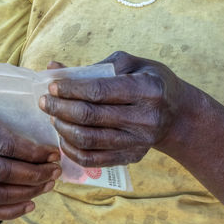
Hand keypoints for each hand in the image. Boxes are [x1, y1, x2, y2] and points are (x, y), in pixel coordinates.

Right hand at [0, 92, 61, 223]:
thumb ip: (14, 112)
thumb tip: (53, 131)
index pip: (5, 143)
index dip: (34, 153)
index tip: (54, 154)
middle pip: (0, 171)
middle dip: (34, 175)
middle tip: (55, 172)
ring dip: (26, 193)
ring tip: (48, 185)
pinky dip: (8, 211)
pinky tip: (30, 204)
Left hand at [39, 51, 194, 167]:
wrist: (179, 115)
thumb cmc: (152, 82)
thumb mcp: (132, 64)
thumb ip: (95, 66)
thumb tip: (54, 66)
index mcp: (147, 89)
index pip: (100, 91)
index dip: (71, 89)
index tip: (51, 86)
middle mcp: (145, 118)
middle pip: (91, 116)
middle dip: (61, 108)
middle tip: (45, 102)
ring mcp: (138, 141)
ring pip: (89, 140)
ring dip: (64, 129)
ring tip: (54, 117)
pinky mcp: (131, 157)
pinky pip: (94, 159)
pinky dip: (73, 150)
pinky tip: (64, 137)